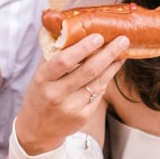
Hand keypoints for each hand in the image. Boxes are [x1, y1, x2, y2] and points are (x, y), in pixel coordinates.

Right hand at [15, 32, 130, 155]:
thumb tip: (67, 28)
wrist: (37, 130)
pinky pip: (98, 94)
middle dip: (107, 54)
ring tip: (122, 52)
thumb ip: (53, 55)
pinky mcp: (82, 117)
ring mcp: (71, 107)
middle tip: (122, 40)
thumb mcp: (39, 75)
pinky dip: (106, 79)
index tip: (98, 36)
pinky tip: (112, 69)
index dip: (82, 48)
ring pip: (97, 83)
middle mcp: (56, 94)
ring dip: (112, 66)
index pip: (64, 61)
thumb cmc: (39, 95)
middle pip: (87, 71)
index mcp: (43, 80)